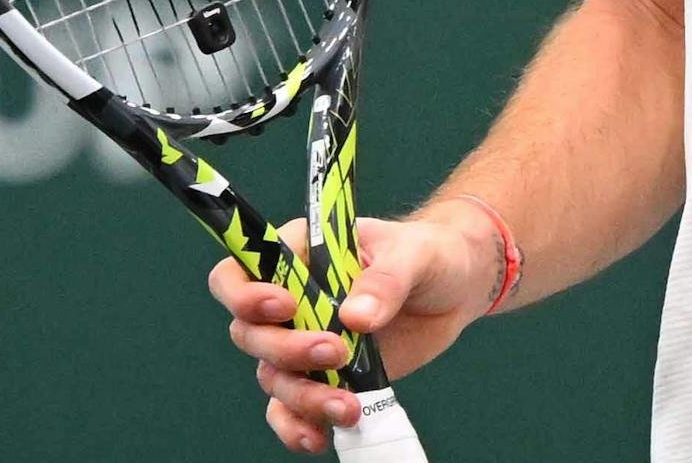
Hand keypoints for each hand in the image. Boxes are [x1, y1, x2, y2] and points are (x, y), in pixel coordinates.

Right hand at [206, 209, 491, 454]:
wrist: (453, 290)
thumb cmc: (426, 255)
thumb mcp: (413, 254)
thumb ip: (385, 281)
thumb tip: (355, 318)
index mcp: (296, 255)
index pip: (238, 273)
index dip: (246, 294)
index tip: (286, 306)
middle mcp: (288, 301)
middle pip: (250, 334)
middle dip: (287, 350)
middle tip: (336, 351)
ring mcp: (302, 343)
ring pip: (273, 378)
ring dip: (303, 397)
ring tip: (348, 406)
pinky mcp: (323, 378)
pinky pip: (291, 410)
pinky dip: (298, 427)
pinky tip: (321, 438)